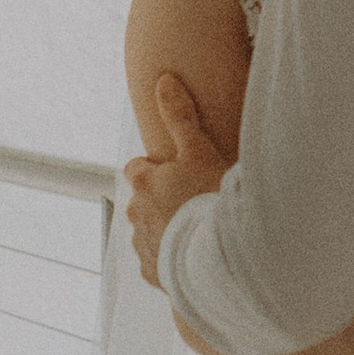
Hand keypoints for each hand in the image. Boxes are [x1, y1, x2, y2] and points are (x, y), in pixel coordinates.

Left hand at [123, 73, 228, 284]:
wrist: (218, 258)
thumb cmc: (210, 201)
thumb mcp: (200, 151)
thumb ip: (181, 117)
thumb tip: (163, 81)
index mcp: (144, 184)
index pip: (137, 169)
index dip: (157, 170)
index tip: (178, 174)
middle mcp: (136, 214)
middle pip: (143, 201)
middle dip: (162, 201)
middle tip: (194, 203)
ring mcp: (142, 246)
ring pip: (150, 231)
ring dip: (167, 229)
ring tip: (199, 232)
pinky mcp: (152, 274)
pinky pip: (158, 263)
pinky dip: (171, 259)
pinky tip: (195, 257)